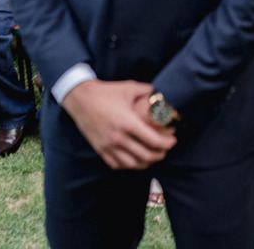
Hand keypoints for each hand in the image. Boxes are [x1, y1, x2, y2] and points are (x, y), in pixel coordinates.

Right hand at [61, 80, 176, 169]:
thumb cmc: (106, 92)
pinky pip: (117, 165)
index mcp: (128, 122)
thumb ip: (147, 91)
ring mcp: (108, 146)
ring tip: (153, 156)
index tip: (173, 140)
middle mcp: (119, 137)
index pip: (153, 141)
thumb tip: (161, 93)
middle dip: (160, 154)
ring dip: (146, 163)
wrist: (81, 99)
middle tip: (165, 150)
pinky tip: (135, 159)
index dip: (167, 143)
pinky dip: (129, 165)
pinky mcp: (101, 150)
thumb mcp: (129, 87)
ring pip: (133, 164)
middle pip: (146, 156)